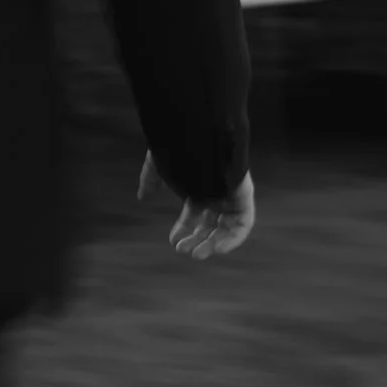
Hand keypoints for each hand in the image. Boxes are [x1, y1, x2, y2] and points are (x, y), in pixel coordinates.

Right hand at [138, 152, 255, 259]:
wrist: (200, 132)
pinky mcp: (244, 197)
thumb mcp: (160, 164)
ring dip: (212, 243)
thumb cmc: (179, 146)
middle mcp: (217, 192)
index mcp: (200, 186)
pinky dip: (233, 239)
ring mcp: (231, 195)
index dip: (184, 228)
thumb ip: (151, 179)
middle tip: (184, 251)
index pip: (194, 213)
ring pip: (225, 227)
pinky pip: (243, 224)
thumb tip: (142, 196)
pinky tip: (218, 248)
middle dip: (197, 239)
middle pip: (210, 223)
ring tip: (197, 254)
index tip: (174, 241)